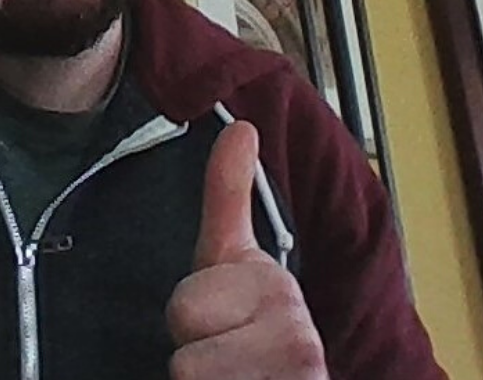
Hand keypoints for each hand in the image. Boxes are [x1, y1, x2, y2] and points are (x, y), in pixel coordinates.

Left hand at [165, 122, 326, 378]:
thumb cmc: (256, 326)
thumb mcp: (233, 256)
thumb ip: (229, 193)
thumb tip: (241, 127)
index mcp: (275, 289)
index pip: (183, 310)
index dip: (191, 318)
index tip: (226, 318)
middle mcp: (299, 338)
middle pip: (184, 350)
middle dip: (195, 354)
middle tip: (227, 354)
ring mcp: (300, 376)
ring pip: (191, 377)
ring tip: (238, 377)